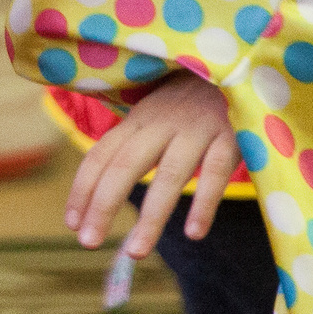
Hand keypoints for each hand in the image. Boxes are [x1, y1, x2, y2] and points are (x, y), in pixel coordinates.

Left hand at [64, 73, 241, 260]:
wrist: (239, 60)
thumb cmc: (193, 98)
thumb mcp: (156, 113)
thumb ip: (133, 146)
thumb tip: (100, 194)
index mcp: (140, 118)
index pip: (101, 154)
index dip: (83, 189)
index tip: (72, 224)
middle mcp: (163, 121)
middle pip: (126, 165)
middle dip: (104, 205)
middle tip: (88, 243)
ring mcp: (198, 127)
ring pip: (170, 174)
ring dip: (151, 216)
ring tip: (136, 252)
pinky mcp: (232, 133)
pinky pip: (216, 170)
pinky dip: (205, 202)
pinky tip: (194, 233)